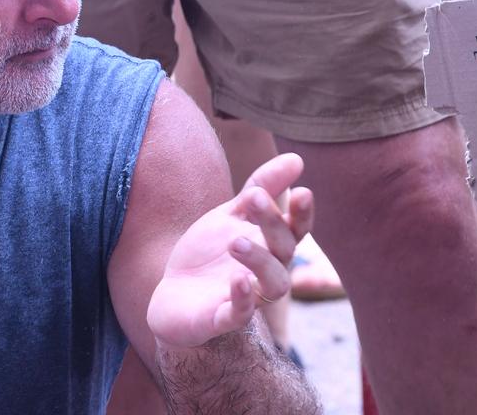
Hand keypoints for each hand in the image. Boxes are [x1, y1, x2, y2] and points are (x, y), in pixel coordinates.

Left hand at [147, 154, 313, 348]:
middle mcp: (267, 273)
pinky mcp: (223, 318)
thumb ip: (261, 188)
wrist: (174, 294)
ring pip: (272, 285)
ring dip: (259, 260)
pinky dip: (242, 299)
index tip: (302, 190)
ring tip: (237, 242)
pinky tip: (238, 281)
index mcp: (271, 245)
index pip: (295, 229)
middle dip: (272, 224)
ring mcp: (249, 297)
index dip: (302, 213)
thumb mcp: (231, 215)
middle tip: (254, 199)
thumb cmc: (209, 252)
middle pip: (283, 250)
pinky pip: (240, 313)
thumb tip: (296, 158)